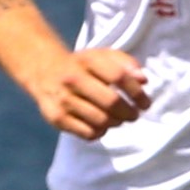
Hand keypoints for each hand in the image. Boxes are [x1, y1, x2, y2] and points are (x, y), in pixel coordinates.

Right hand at [27, 47, 150, 139]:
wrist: (44, 71)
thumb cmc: (83, 66)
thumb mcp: (103, 56)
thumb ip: (126, 63)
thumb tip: (143, 80)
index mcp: (87, 60)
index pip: (119, 77)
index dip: (137, 93)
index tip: (145, 103)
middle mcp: (73, 78)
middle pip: (111, 102)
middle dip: (129, 112)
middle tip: (134, 114)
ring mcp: (63, 99)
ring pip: (101, 120)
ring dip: (116, 122)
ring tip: (118, 119)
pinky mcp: (56, 118)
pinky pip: (88, 133)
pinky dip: (100, 132)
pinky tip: (101, 125)